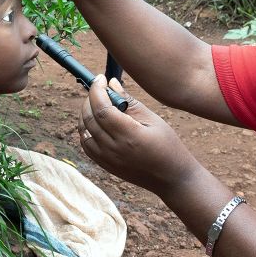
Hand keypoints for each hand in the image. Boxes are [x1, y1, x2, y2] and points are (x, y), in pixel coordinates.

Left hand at [79, 77, 203, 196]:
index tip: (101, 78)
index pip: (101, 108)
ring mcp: (107, 159)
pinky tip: (96, 121)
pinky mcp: (105, 166)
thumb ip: (129, 102)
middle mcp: (113, 149)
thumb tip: (112, 83)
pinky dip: (86, 129)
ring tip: (98, 103)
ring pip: (84, 130)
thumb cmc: (168, 145)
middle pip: (89, 118)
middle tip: (100, 88)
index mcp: (128, 135)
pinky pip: (86, 144)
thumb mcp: (153, 120)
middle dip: (90, 98)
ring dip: (86, 112)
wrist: (172, 178)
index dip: (97, 90)